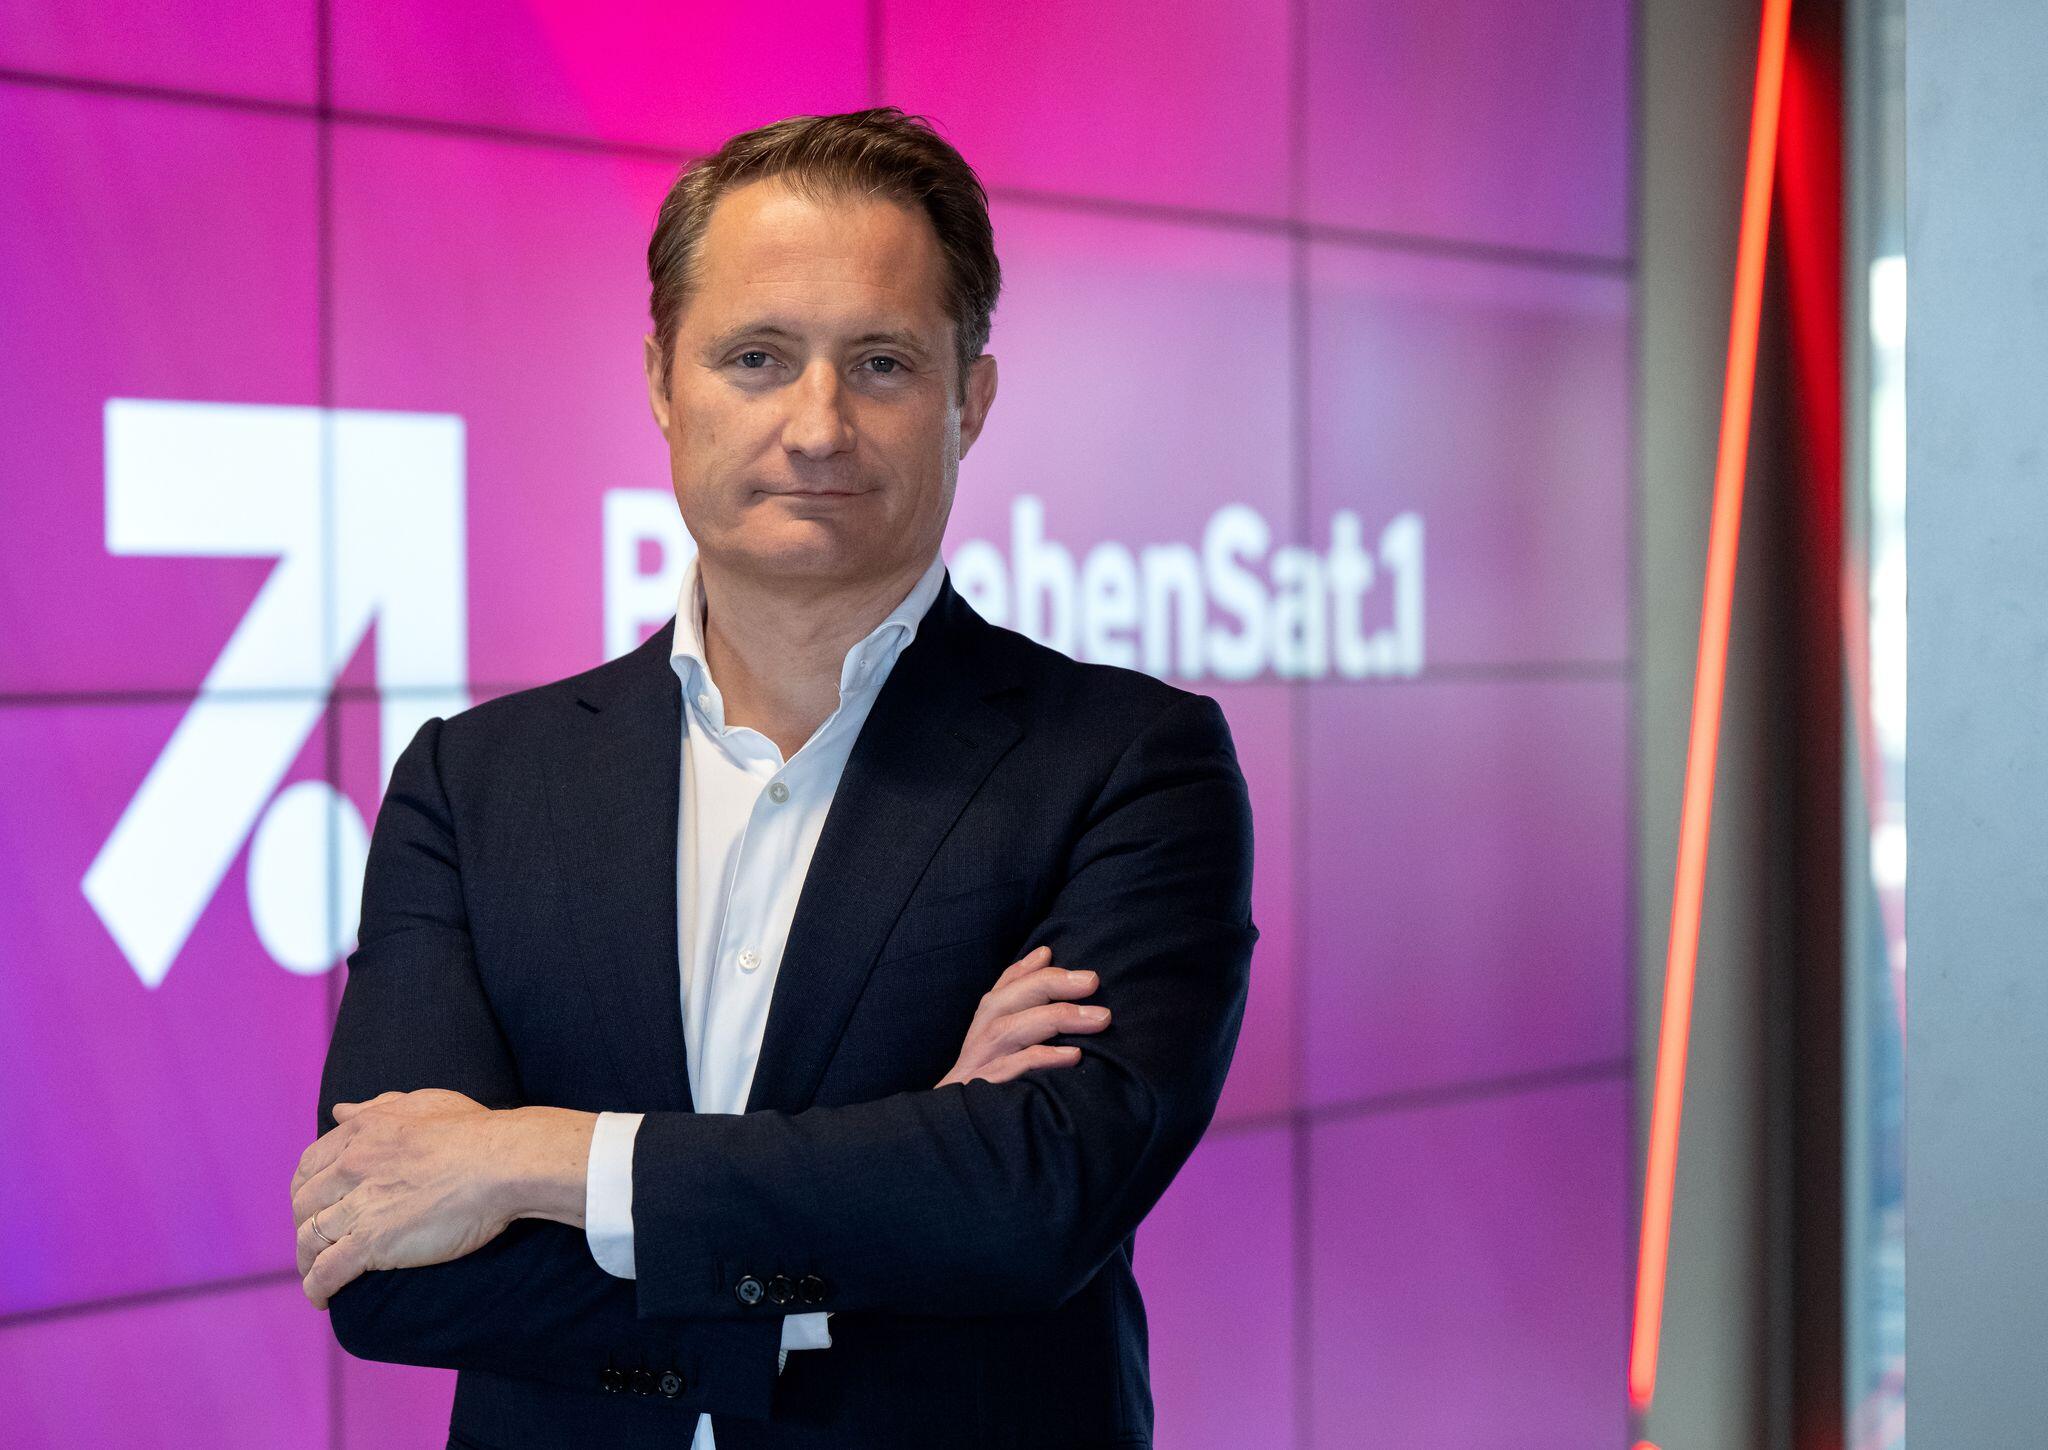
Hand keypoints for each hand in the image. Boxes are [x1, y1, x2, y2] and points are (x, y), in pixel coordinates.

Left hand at [290, 1088, 519, 1308]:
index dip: (305, 1189)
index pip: (309, 1165)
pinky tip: (321, 1298)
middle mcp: (351, 1166)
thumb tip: (340, 1110)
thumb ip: (377, 1106)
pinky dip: (317, 1287)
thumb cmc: (474, 1130)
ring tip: (317, 1274)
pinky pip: (328, 1270)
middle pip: (304, 1204)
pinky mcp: (372, 1241)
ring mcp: (359, 1204)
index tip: (315, 1204)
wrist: (502, 1162)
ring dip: (308, 1260)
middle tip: (319, 1241)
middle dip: (305, 1225)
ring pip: (310, 1238)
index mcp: (361, 1132)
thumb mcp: (423, 1102)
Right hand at [935, 944, 1109, 1087]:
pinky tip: (1073, 1056)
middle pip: (1007, 999)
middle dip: (1051, 984)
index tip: (1057, 956)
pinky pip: (1012, 1070)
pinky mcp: (983, 1090)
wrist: (958, 1129)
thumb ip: (1023, 998)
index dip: (1029, 968)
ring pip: (1010, 1030)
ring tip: (1098, 1019)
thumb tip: (1044, 954)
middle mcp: (979, 1037)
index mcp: (986, 1022)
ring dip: (1055, 1019)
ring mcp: (979, 1064)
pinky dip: (1042, 1058)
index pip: (1005, 985)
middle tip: (1092, 981)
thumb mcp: (1005, 1036)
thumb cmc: (990, 1077)